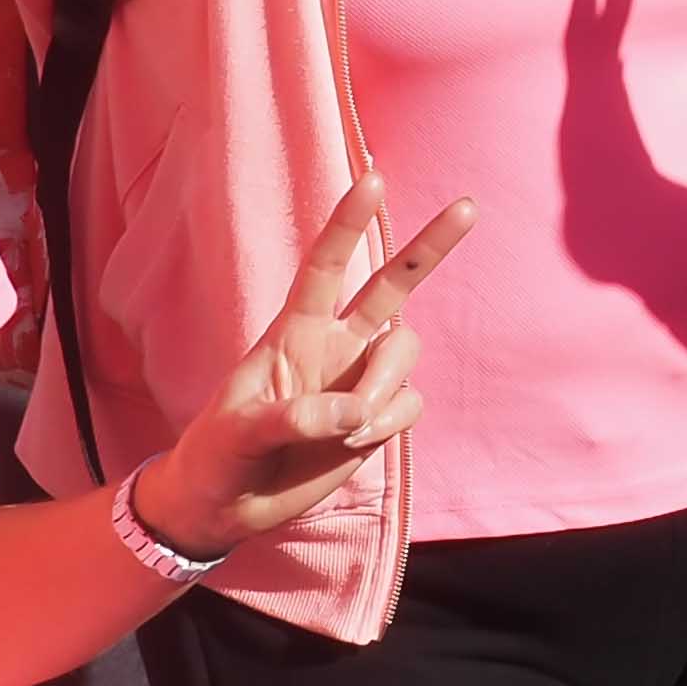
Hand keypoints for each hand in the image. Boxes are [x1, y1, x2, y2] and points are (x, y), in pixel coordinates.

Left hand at [136, 173, 468, 555]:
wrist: (227, 506)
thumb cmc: (218, 456)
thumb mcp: (235, 434)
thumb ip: (292, 417)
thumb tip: (354, 410)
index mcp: (292, 331)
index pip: (326, 267)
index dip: (349, 223)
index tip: (373, 179)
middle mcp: (334, 345)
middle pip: (392, 284)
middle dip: (430, 246)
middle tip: (469, 206)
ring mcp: (360, 380)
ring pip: (405, 352)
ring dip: (386, 383)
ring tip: (353, 426)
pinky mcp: (378, 418)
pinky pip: (409, 403)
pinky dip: (389, 422)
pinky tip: (356, 442)